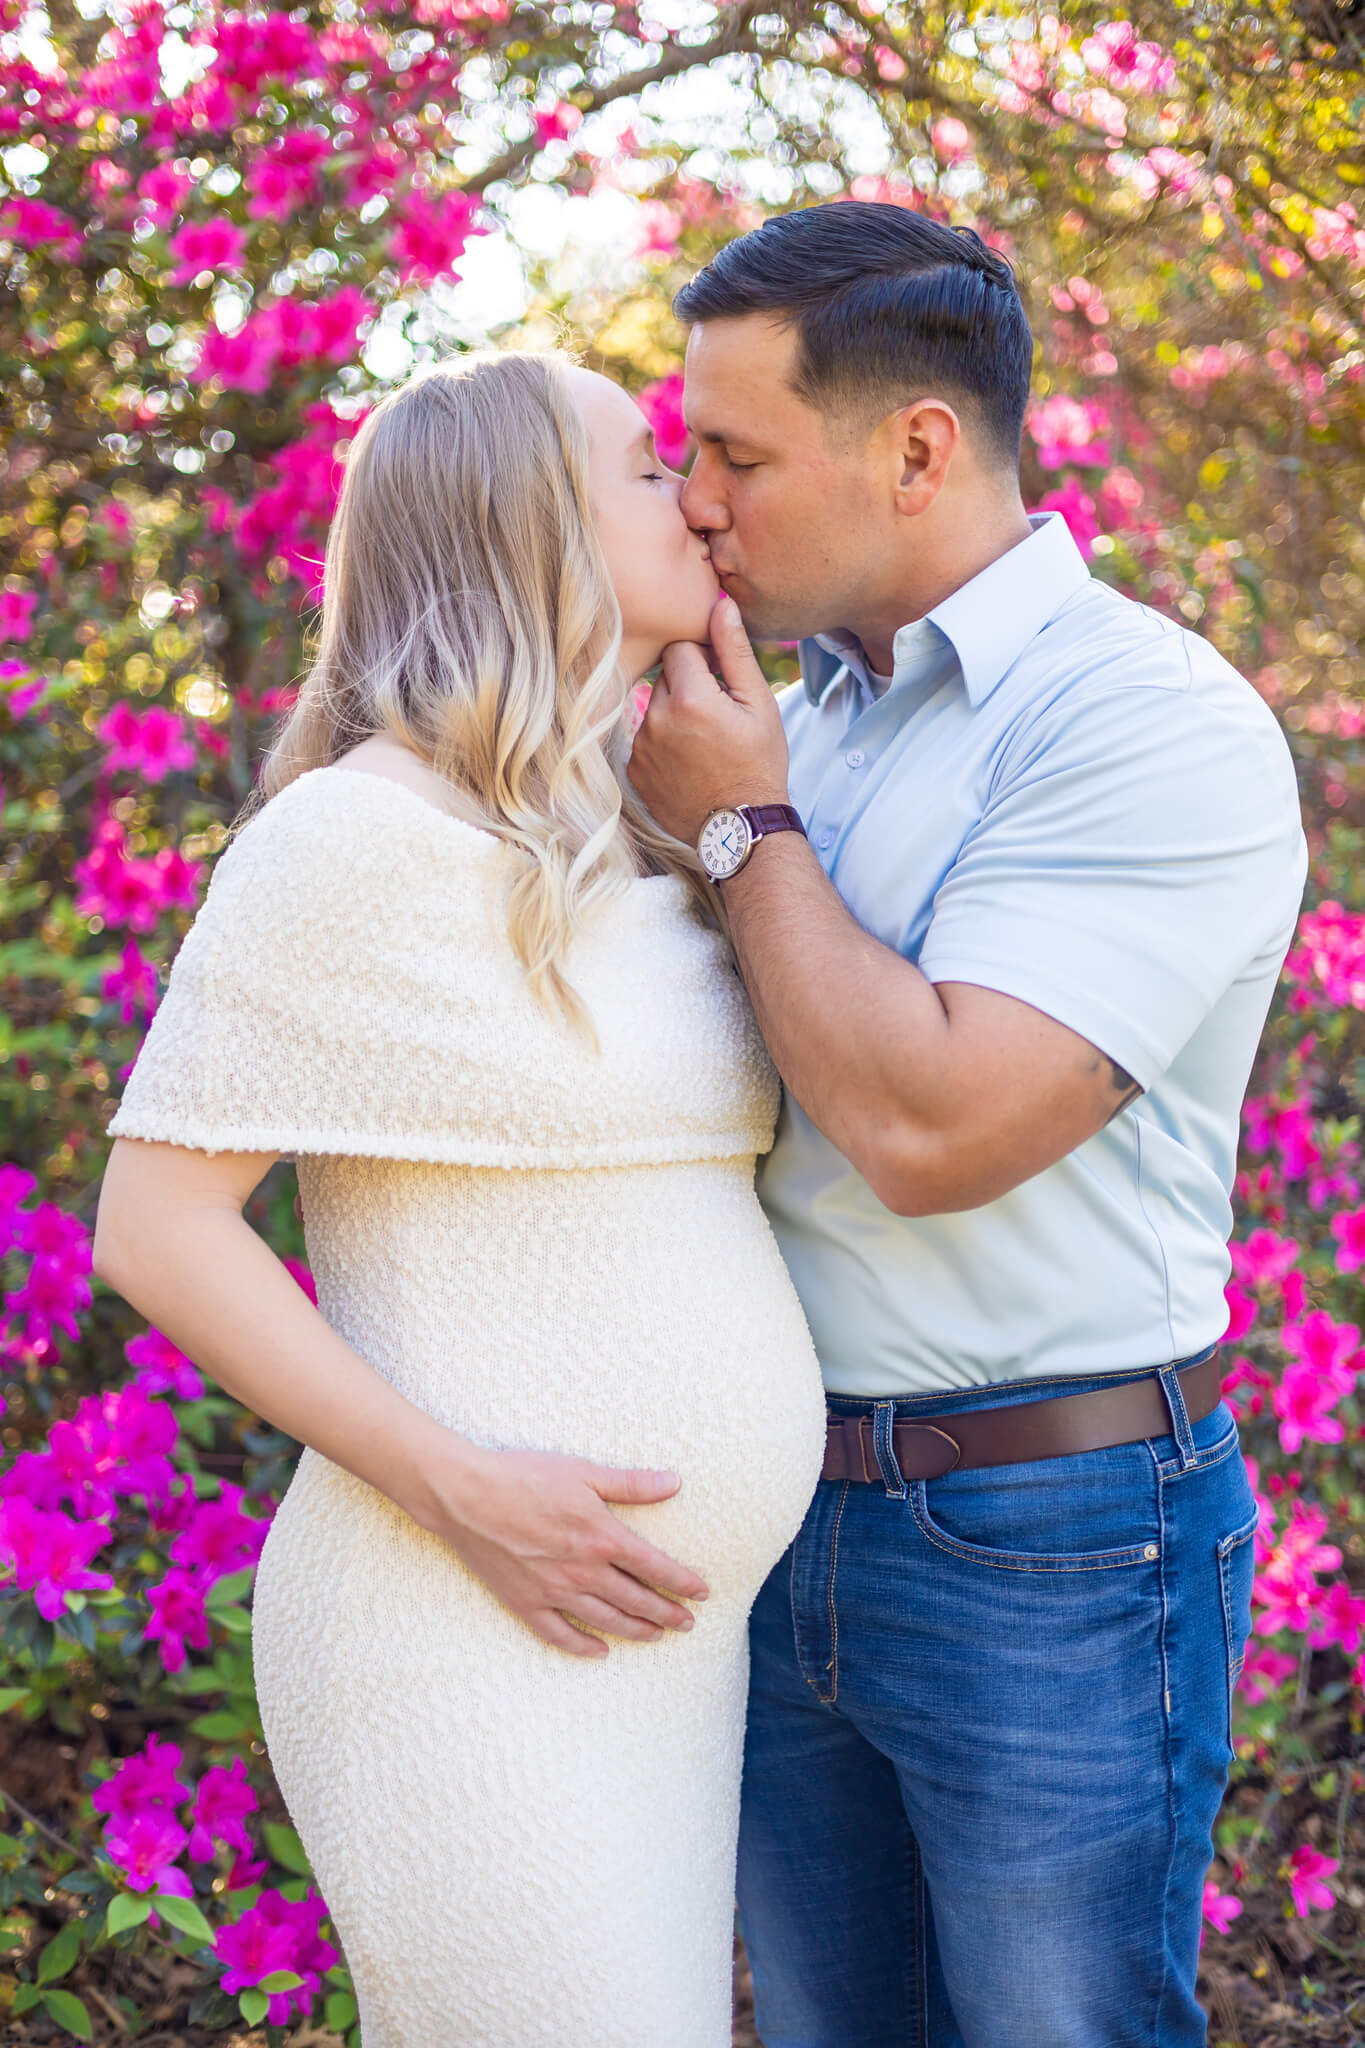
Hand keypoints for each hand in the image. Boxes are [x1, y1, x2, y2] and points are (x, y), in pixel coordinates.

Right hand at [420, 1440, 709, 1658]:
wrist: (466, 1495)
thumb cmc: (525, 1476)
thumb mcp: (584, 1472)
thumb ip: (632, 1483)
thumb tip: (675, 1482)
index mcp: (602, 1537)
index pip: (655, 1567)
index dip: (682, 1582)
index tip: (702, 1593)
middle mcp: (583, 1570)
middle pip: (636, 1600)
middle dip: (667, 1612)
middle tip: (688, 1624)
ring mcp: (554, 1591)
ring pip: (605, 1620)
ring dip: (635, 1630)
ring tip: (656, 1636)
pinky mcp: (525, 1603)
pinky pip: (559, 1634)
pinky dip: (582, 1646)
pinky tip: (599, 1652)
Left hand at [629, 591, 790, 843]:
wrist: (741, 827)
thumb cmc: (758, 763)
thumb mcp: (759, 705)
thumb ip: (734, 652)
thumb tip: (720, 605)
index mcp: (689, 698)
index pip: (681, 648)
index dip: (704, 660)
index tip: (721, 681)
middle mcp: (656, 719)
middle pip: (664, 677)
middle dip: (688, 686)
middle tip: (716, 716)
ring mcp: (640, 747)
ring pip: (653, 707)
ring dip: (674, 715)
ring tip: (704, 743)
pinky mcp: (634, 770)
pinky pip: (644, 738)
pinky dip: (662, 743)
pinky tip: (688, 762)